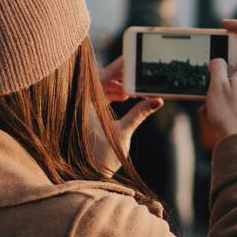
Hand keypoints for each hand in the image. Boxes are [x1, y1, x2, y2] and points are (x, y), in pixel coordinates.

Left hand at [88, 55, 160, 176]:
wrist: (87, 177)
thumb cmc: (101, 159)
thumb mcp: (123, 134)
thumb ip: (139, 113)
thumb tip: (157, 100)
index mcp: (84, 106)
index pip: (100, 78)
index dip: (116, 67)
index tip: (130, 59)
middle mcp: (79, 105)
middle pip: (99, 81)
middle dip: (119, 76)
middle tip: (137, 71)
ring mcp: (80, 110)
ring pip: (99, 88)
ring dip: (116, 85)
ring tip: (134, 87)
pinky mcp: (84, 116)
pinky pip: (97, 98)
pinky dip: (111, 95)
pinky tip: (125, 96)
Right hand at [204, 19, 236, 141]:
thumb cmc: (229, 114)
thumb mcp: (216, 86)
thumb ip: (216, 68)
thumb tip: (218, 62)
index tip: (224, 24)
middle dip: (224, 55)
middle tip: (210, 60)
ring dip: (220, 78)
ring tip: (207, 91)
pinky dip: (223, 93)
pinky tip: (208, 108)